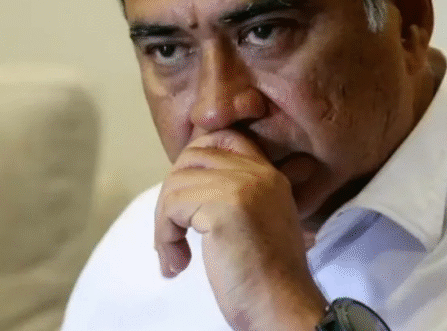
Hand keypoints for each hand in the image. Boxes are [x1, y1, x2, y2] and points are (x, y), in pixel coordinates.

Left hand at [154, 130, 326, 329]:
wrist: (282, 307)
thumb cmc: (265, 277)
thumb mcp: (258, 221)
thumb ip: (233, 195)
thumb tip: (185, 182)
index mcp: (269, 175)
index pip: (225, 137)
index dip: (195, 158)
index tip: (186, 200)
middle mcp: (258, 174)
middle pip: (192, 157)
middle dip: (172, 195)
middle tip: (172, 232)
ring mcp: (242, 187)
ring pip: (175, 184)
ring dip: (164, 224)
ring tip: (175, 256)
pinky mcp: (224, 207)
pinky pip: (172, 207)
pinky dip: (165, 237)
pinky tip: (179, 263)